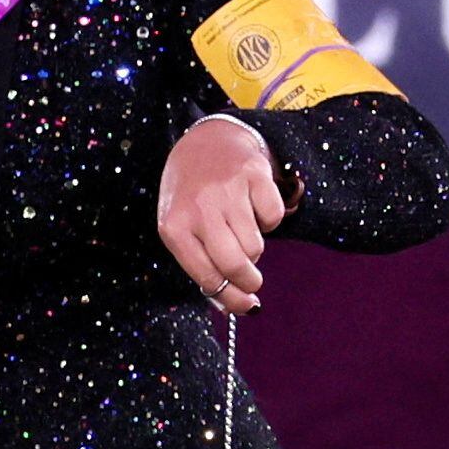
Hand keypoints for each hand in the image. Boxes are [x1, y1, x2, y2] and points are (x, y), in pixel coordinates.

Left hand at [158, 113, 284, 316]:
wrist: (206, 142)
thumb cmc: (192, 196)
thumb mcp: (183, 228)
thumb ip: (203, 265)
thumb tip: (234, 305)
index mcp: (174, 228)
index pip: (208, 277)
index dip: (231, 298)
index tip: (246, 306)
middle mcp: (199, 208)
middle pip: (235, 265)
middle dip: (249, 281)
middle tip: (253, 281)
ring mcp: (227, 191)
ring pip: (256, 245)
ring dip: (254, 247)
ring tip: (242, 230)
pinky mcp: (254, 175)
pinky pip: (274, 218)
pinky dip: (269, 219)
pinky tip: (253, 206)